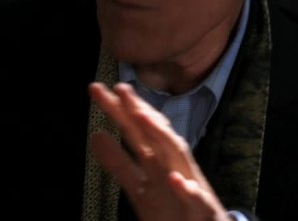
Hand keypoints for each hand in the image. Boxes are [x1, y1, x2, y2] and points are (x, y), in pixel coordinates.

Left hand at [88, 82, 230, 220]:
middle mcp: (172, 165)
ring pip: (178, 156)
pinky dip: (187, 189)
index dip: (118, 110)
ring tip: (143, 118)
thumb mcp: (138, 185)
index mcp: (156, 160)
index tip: (97, 89)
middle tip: (120, 88)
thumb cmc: (172, 206)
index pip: (135, 130)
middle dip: (139, 111)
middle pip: (155, 135)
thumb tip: (95, 134)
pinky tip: (176, 180)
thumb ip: (118, 162)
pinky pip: (196, 198)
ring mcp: (189, 183)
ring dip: (163, 137)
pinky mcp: (203, 208)